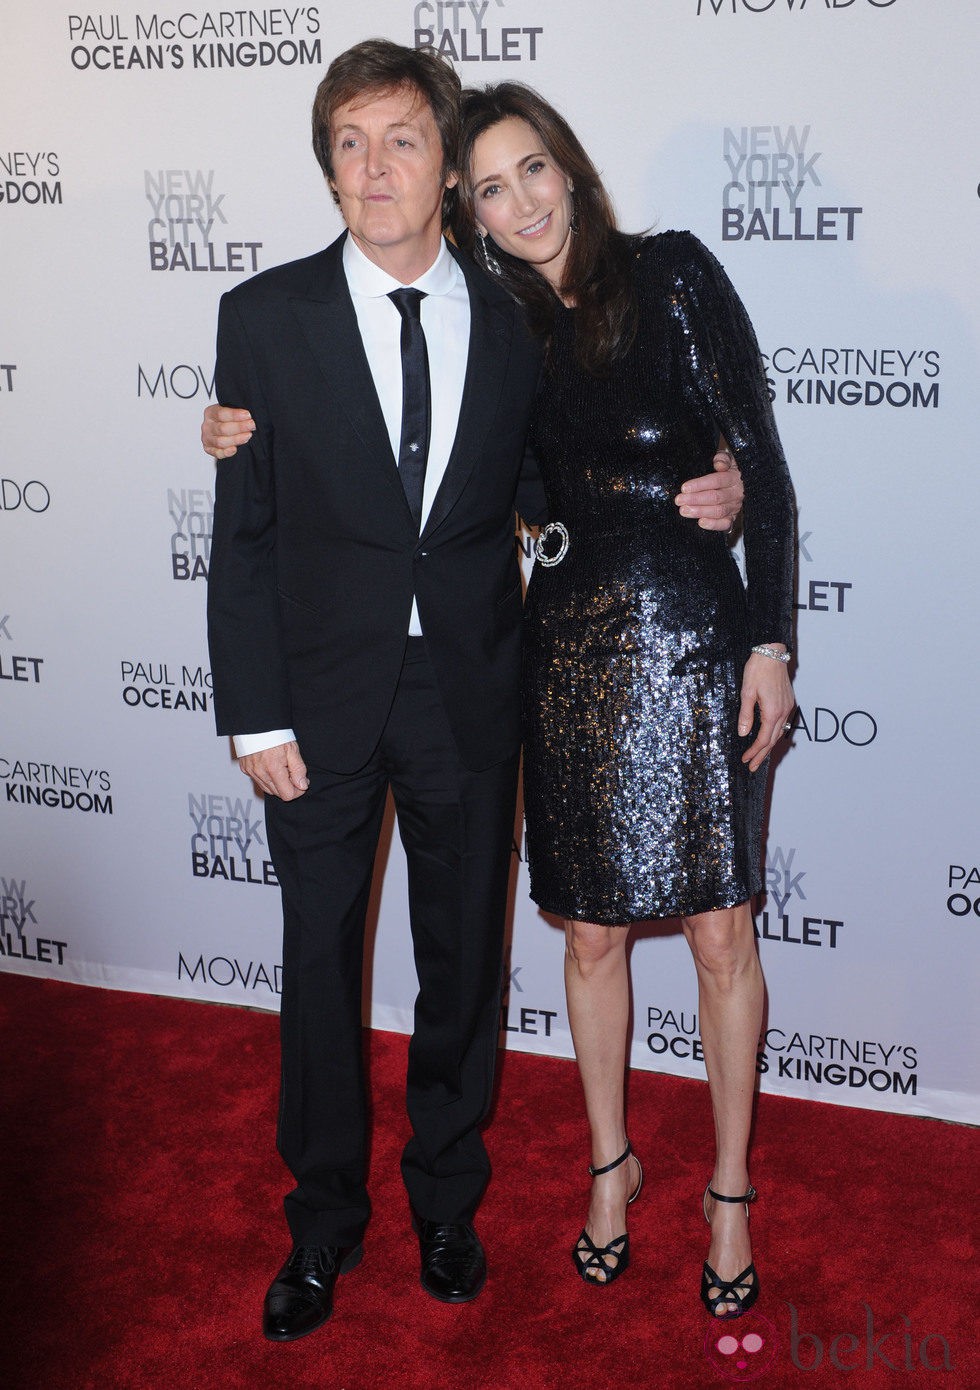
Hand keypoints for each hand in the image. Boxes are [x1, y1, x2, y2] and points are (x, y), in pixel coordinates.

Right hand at [202, 404, 255, 458]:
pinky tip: (235, 449)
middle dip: (239, 427)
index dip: (235, 415)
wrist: (224, 428)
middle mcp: (207, 426)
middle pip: (222, 428)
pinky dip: (226, 452)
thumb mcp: (230, 409)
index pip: (221, 414)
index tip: (248, 415)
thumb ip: (236, 410)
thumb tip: (248, 414)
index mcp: (210, 412)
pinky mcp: (209, 449)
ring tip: (248, 435)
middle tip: (252, 425)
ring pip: (221, 442)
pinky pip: (218, 453)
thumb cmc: (229, 418)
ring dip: (236, 439)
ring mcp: (207, 439)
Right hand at [238, 740, 308, 799]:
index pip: (287, 795)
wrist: (257, 722)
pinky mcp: (245, 769)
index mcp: (273, 769)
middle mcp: (260, 773)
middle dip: (288, 786)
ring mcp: (251, 771)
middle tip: (292, 772)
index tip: (302, 781)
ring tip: (282, 768)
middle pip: (278, 794)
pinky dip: (266, 778)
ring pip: (267, 789)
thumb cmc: (274, 733)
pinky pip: (258, 781)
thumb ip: (299, 770)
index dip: (298, 790)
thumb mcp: (292, 749)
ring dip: (277, 783)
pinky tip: (271, 766)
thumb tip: (302, 785)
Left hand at [675, 449, 743, 530]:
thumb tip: (718, 463)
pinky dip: (713, 525)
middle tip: (680, 500)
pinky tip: (701, 523)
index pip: (717, 481)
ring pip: (718, 511)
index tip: (684, 488)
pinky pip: (725, 524)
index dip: (700, 485)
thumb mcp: (727, 460)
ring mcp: (735, 507)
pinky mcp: (732, 518)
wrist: (742, 484)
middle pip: (715, 497)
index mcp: (734, 477)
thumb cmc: (727, 471)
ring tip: (684, 511)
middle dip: (695, 499)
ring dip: (700, 511)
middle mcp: (736, 493)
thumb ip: (723, 458)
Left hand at [738, 650, 794, 772]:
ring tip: (759, 756)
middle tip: (752, 767)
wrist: (772, 653)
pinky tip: (768, 736)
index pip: (763, 739)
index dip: (754, 752)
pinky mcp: (788, 702)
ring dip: (768, 746)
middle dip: (762, 755)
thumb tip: (743, 733)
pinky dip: (774, 734)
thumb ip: (745, 715)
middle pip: (772, 740)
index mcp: (772, 712)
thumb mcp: (746, 693)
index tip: (746, 760)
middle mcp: (783, 712)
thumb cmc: (758, 669)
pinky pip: (782, 723)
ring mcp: (787, 707)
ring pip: (779, 732)